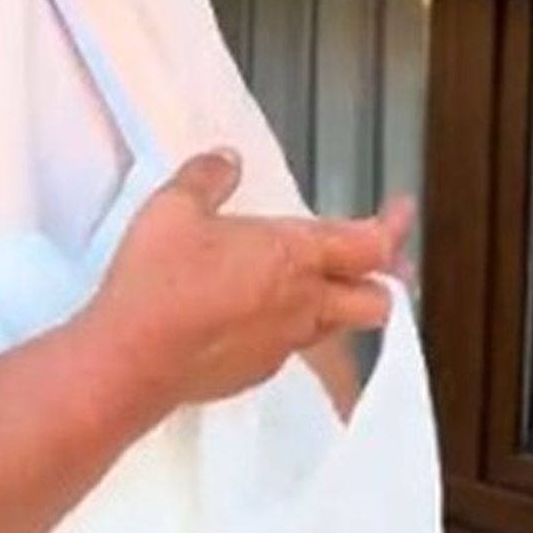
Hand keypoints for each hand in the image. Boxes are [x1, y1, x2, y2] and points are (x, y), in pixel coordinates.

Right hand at [87, 151, 409, 419]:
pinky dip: (290, 330)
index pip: (370, 245)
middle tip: (377, 261)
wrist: (131, 359)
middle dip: (384, 282)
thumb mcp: (174, 208)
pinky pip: (290, 349)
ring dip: (337, 306)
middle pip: (375, 302)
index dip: (393, 227)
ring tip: (323, 288)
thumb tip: (227, 159)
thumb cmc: (159, 278)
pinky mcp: (255, 373)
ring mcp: (282, 345)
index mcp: (295, 255)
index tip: (402, 209)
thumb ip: (207, 178)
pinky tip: (260, 318)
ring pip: (335, 328)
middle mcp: (303, 305)